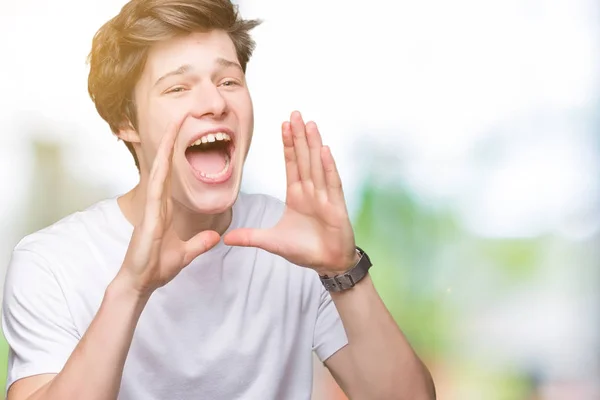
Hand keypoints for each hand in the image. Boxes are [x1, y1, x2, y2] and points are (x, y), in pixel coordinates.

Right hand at [118, 116, 220, 295]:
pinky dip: (160, 172)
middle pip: (165, 165)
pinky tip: (163, 156)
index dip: (177, 154)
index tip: (184, 135)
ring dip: (166, 147)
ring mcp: (152, 208)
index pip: (172, 175)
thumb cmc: (156, 268)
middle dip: (171, 141)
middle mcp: (157, 204)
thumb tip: (215, 236)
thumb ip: (200, 242)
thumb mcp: (186, 253)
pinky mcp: (149, 218)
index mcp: (164, 209)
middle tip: (181, 116)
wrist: (140, 283)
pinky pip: (156, 190)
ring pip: (160, 170)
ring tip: (174, 124)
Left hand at [223, 111, 356, 274]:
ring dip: (313, 144)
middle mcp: (311, 191)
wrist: (326, 264)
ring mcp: (324, 197)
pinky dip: (328, 167)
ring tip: (309, 124)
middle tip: (295, 113)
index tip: (284, 124)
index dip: (288, 144)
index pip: (291, 164)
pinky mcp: (336, 207)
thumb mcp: (272, 242)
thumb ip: (251, 236)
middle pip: (304, 158)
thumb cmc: (304, 250)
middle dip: (299, 136)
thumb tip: (226, 238)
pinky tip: (324, 150)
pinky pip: (331, 183)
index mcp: (297, 195)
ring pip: (317, 165)